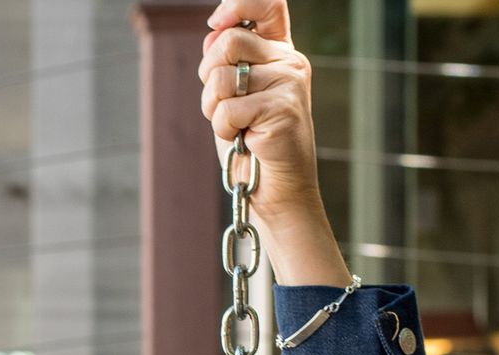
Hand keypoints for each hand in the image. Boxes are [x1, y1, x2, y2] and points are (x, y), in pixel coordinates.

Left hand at [198, 0, 320, 226]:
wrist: (276, 190)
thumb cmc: (251, 144)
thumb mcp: (231, 97)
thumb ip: (225, 62)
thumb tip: (212, 32)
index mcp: (279, 52)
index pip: (268, 3)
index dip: (238, 3)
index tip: (216, 21)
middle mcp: (290, 61)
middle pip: (228, 40)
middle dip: (207, 76)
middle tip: (220, 105)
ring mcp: (291, 82)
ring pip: (221, 76)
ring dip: (213, 108)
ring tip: (236, 126)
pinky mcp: (284, 108)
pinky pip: (227, 109)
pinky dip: (223, 129)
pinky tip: (243, 139)